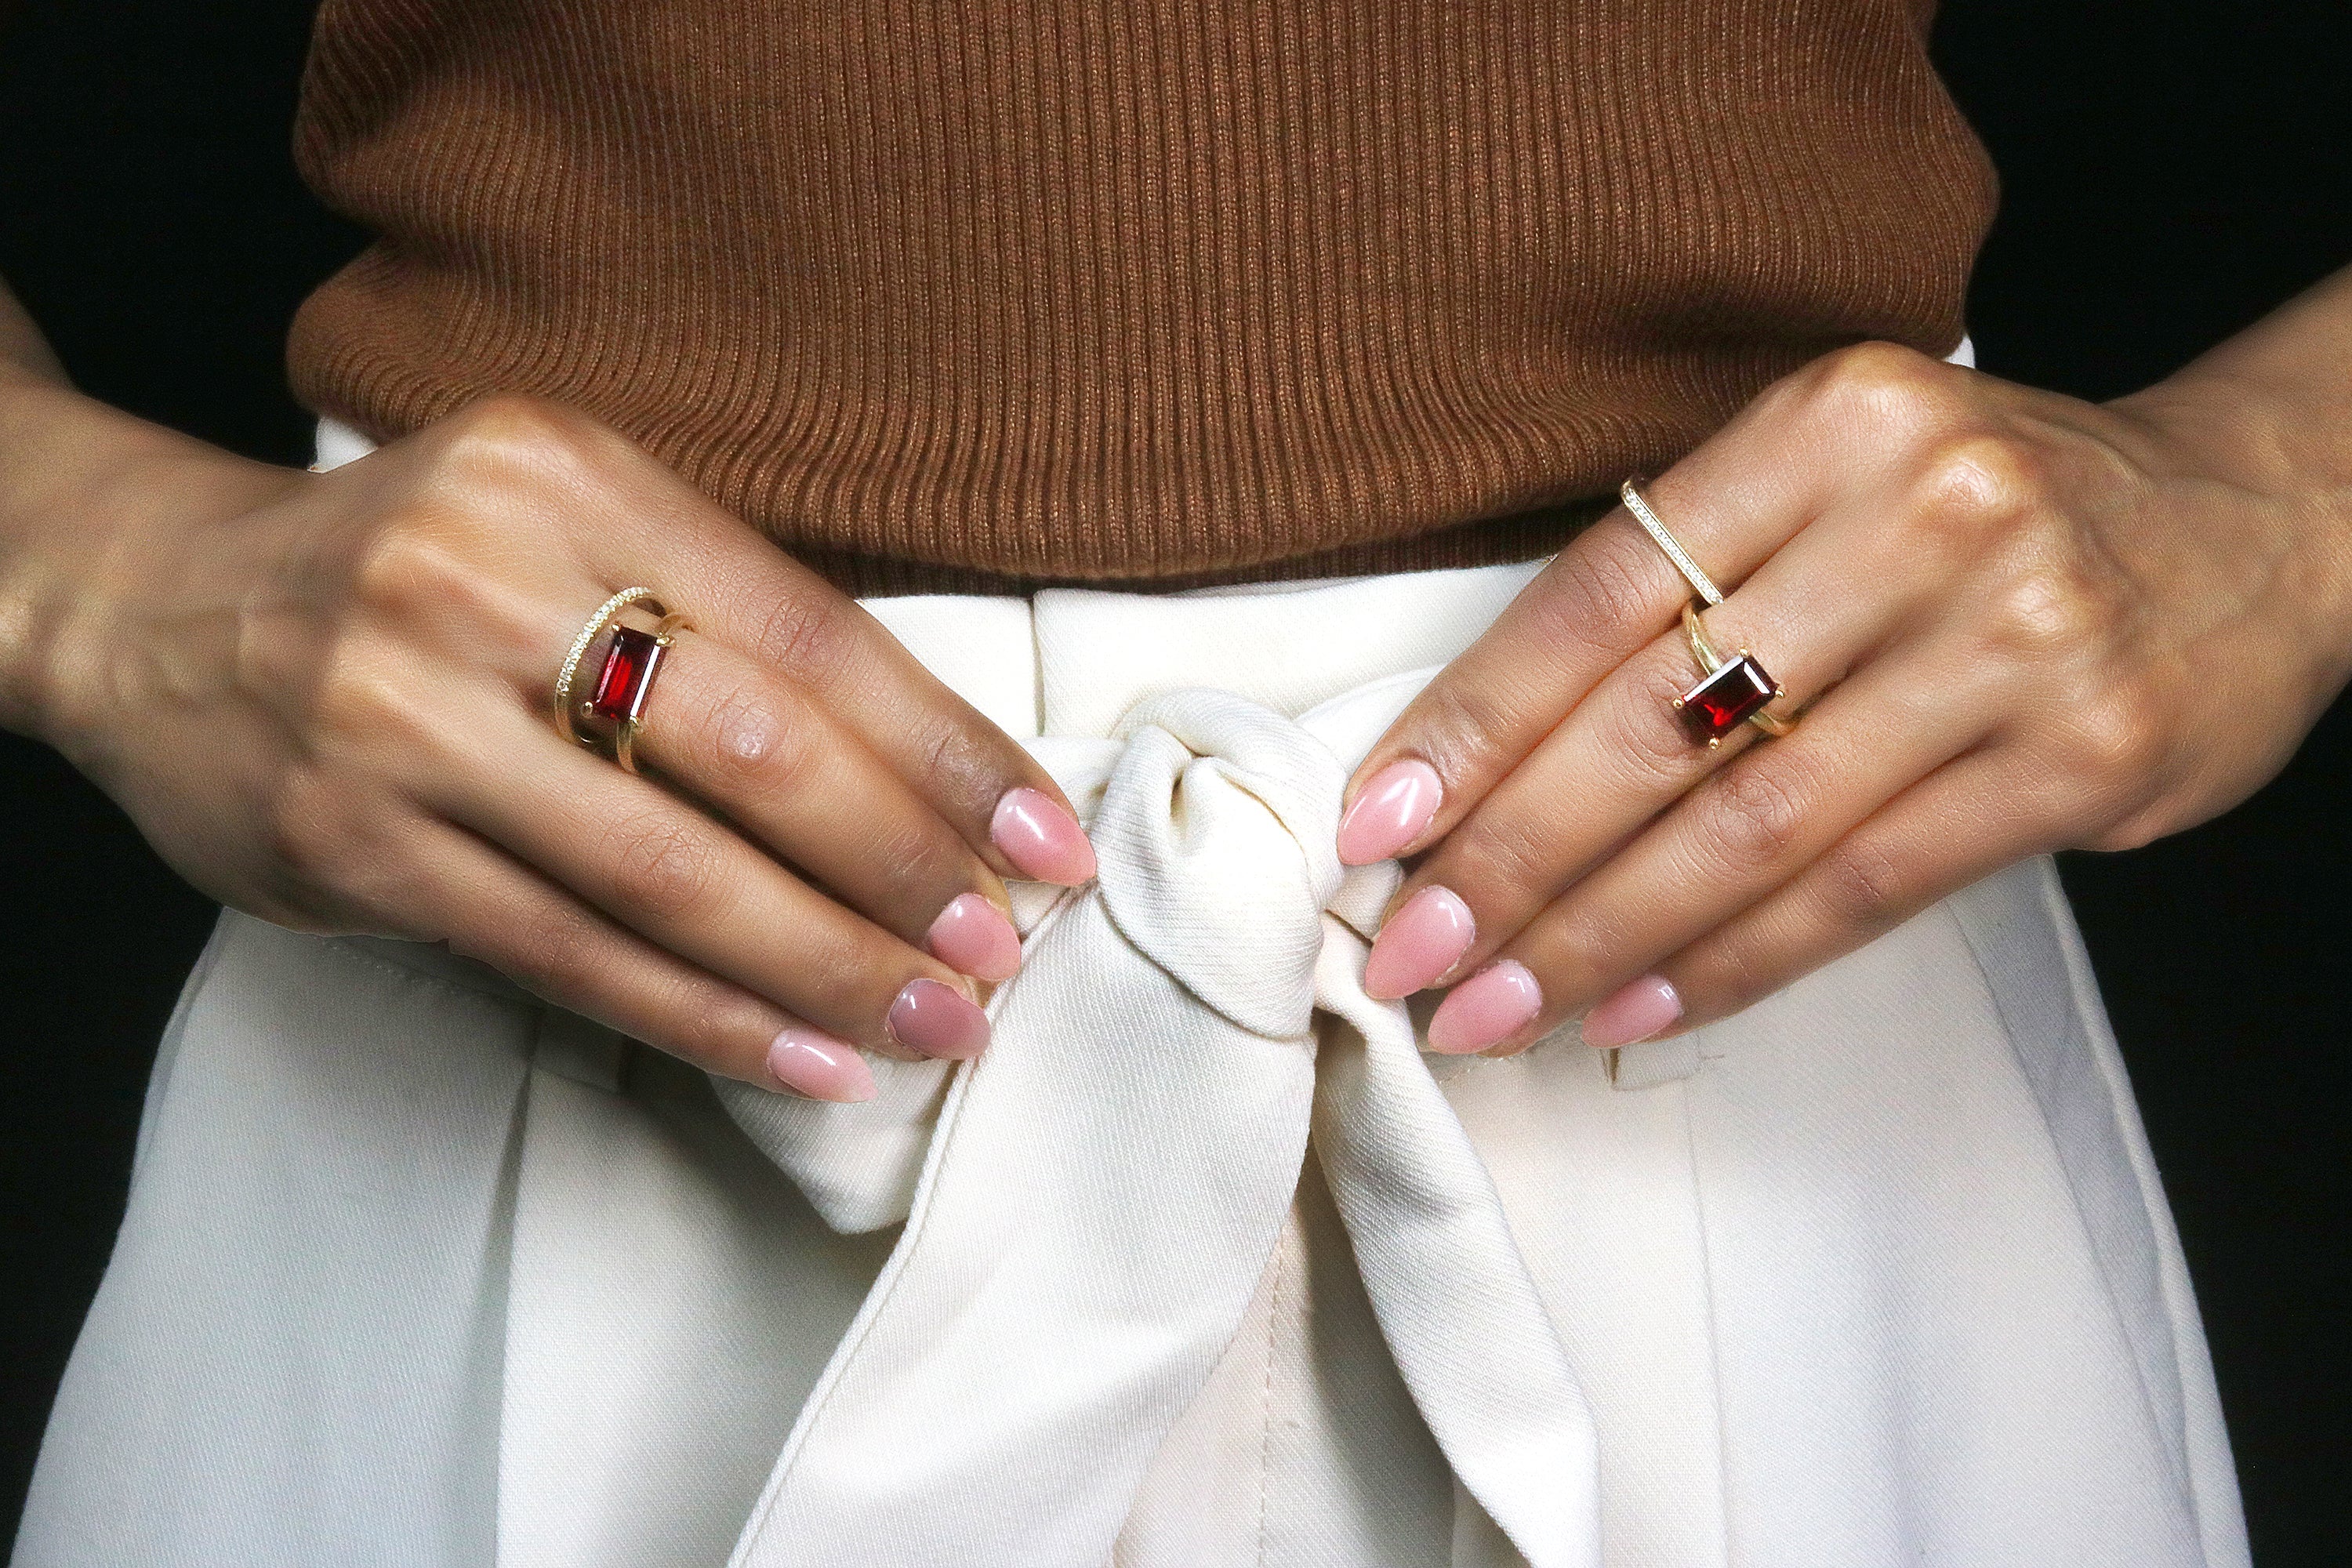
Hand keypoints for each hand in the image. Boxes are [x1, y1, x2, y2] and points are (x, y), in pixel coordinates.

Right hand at [9, 391, 1094, 1098]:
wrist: (155, 606)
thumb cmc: (417, 568)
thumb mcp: (562, 518)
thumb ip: (719, 608)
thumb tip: (929, 768)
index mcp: (569, 475)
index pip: (811, 633)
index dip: (943, 750)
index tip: (1040, 836)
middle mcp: (481, 580)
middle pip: (753, 752)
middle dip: (900, 867)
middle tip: (997, 951)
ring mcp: (404, 716)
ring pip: (667, 874)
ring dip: (822, 965)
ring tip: (930, 1023)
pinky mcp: (353, 841)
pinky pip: (569, 953)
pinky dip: (703, 1016)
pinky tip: (800, 1056)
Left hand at [1337, 325, 2351, 1054]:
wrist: (2254, 520)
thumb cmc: (1989, 513)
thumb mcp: (1839, 481)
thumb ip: (1691, 583)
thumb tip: (1483, 764)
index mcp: (1827, 421)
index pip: (1597, 595)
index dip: (1471, 725)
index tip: (1374, 828)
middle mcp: (1921, 513)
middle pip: (1656, 720)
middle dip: (1510, 858)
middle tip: (1408, 952)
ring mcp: (2015, 634)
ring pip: (1750, 824)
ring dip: (1598, 934)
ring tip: (1493, 1005)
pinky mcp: (2083, 753)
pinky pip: (1863, 886)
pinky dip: (1733, 960)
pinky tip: (1634, 1004)